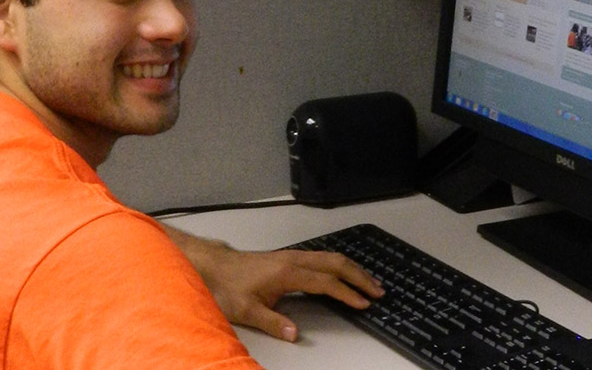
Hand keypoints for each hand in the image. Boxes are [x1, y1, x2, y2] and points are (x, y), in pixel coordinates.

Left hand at [162, 225, 383, 341]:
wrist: (212, 266)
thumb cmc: (227, 286)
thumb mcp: (245, 310)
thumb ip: (272, 322)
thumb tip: (294, 334)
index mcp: (287, 273)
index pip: (326, 283)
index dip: (347, 293)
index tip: (364, 304)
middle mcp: (293, 260)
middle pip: (335, 263)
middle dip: (359, 277)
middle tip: (378, 291)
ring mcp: (292, 256)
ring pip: (330, 258)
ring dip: (352, 268)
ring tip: (370, 281)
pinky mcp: (288, 258)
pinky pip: (322, 258)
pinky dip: (339, 265)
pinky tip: (344, 273)